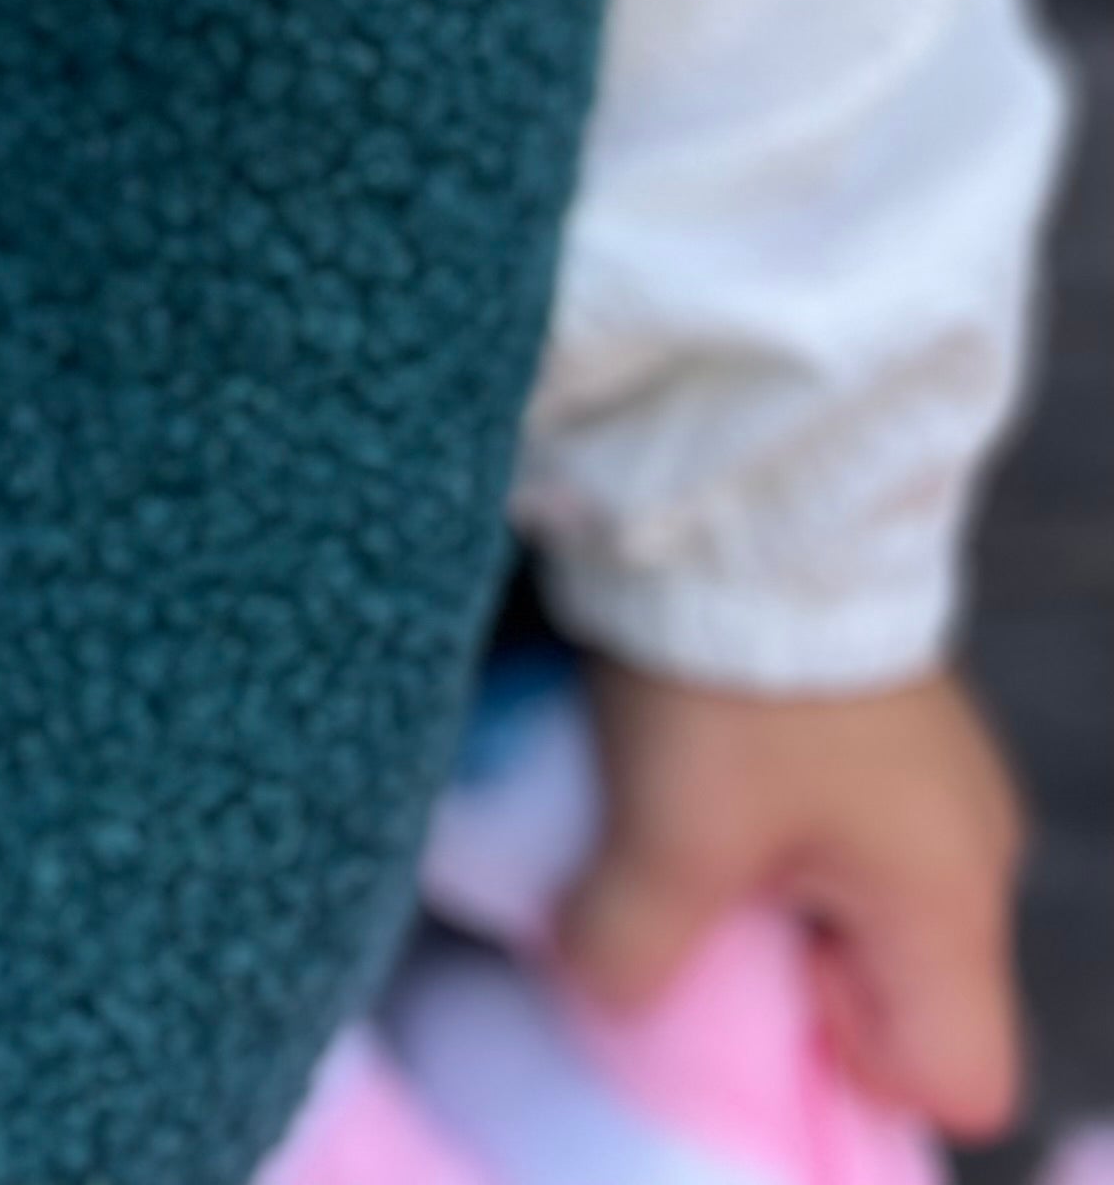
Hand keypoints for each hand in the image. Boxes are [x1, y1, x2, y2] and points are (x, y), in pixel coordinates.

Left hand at [557, 658, 1024, 1141]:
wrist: (744, 497)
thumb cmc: (733, 684)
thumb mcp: (669, 834)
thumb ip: (631, 948)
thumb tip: (601, 987)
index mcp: (953, 900)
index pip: (956, 1076)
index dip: (849, 1062)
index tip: (760, 977)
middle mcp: (972, 848)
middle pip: (898, 990)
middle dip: (789, 971)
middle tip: (700, 901)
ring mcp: (932, 774)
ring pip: (857, 899)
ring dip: (768, 884)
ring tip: (686, 820)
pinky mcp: (883, 713)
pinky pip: (840, 818)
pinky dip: (771, 815)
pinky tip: (702, 757)